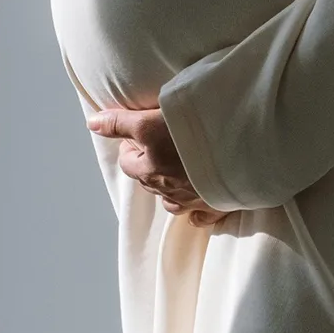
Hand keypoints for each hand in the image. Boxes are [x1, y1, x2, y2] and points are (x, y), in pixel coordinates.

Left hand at [86, 104, 234, 228]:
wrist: (242, 143)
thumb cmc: (197, 123)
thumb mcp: (153, 118)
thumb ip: (121, 122)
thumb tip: (91, 124)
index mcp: (152, 166)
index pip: (127, 160)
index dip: (131, 142)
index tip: (142, 129)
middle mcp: (168, 186)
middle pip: (146, 178)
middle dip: (148, 161)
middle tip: (162, 139)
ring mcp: (191, 198)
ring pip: (169, 198)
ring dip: (168, 184)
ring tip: (179, 162)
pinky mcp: (214, 205)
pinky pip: (196, 214)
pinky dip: (191, 208)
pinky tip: (194, 198)